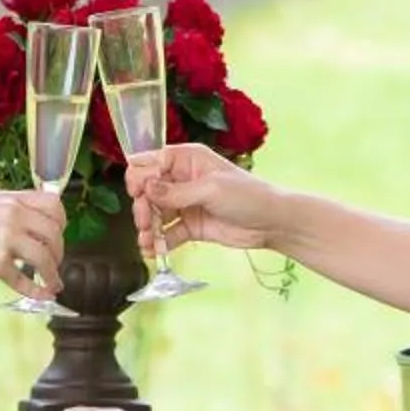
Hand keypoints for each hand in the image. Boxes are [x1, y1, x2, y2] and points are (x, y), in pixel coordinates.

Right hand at [0, 188, 64, 296]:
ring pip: (45, 258)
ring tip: (52, 284)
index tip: (59, 236)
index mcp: (9, 198)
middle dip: (59, 253)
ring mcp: (5, 238)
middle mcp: (11, 214)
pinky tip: (40, 295)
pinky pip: (25, 280)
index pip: (53, 204)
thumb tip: (37, 230)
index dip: (62, 223)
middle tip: (55, 264)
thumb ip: (10, 212)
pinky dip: (37, 291)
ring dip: (53, 274)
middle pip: (54, 233)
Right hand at [128, 143, 282, 253]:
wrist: (271, 223)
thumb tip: (146, 188)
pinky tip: (152, 251)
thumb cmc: (247, 196)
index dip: (140, 177)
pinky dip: (157, 242)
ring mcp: (185, 203)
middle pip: (148, 190)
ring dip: (147, 227)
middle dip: (143, 207)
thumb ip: (176, 192)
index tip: (138, 194)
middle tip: (146, 223)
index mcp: (187, 159)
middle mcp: (182, 179)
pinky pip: (167, 233)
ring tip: (147, 242)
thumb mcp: (211, 189)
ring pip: (155, 213)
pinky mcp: (190, 226)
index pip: (151, 162)